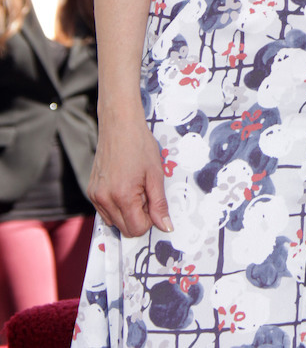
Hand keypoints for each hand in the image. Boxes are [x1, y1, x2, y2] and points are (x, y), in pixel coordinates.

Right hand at [88, 114, 172, 237]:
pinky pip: (105, 211)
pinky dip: (116, 206)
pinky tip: (123, 186)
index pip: (137, 229)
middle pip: (125, 229)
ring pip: (114, 222)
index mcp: (122, 196)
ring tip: (134, 187)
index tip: (153, 200)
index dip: (149, 219)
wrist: (119, 125)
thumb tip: (166, 227)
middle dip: (138, 216)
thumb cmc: (140, 145)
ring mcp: (95, 196)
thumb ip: (159, 204)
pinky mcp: (91, 191)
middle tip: (145, 192)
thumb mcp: (156, 174)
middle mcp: (104, 199)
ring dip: (127, 212)